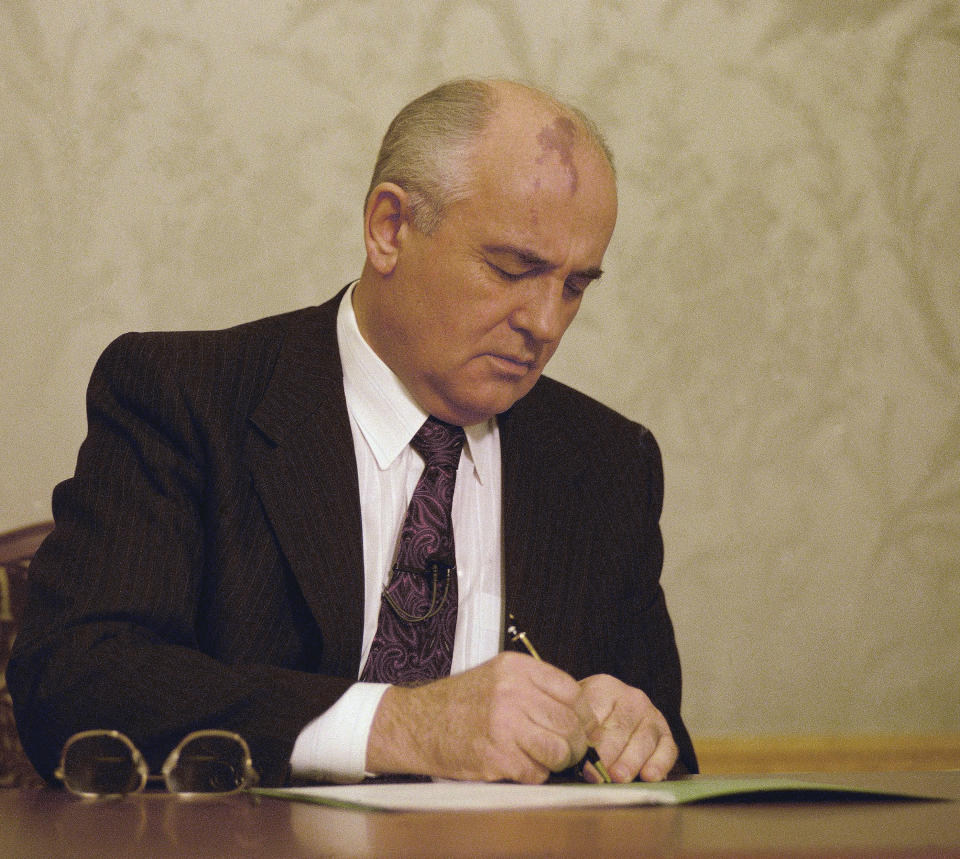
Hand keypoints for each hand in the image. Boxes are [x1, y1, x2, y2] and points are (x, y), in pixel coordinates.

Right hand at [365, 652, 590, 782]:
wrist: (417, 723)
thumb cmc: (458, 703)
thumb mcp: (497, 677)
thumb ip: (534, 688)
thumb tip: (577, 714)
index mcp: (515, 668)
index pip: (571, 691)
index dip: (581, 714)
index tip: (579, 726)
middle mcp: (512, 692)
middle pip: (570, 723)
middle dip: (574, 743)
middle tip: (566, 750)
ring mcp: (505, 725)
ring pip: (559, 750)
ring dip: (557, 761)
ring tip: (543, 759)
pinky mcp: (497, 757)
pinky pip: (536, 772)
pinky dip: (532, 775)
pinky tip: (517, 765)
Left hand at [578, 674, 677, 782]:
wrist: (611, 714)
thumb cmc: (586, 720)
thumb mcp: (577, 716)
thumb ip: (574, 732)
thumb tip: (570, 756)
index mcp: (604, 688)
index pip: (596, 713)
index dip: (588, 739)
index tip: (581, 760)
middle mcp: (631, 697)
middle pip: (620, 727)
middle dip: (608, 753)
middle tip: (599, 773)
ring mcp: (651, 714)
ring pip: (643, 738)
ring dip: (630, 760)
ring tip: (618, 778)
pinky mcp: (666, 734)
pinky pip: (667, 749)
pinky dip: (660, 764)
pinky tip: (649, 777)